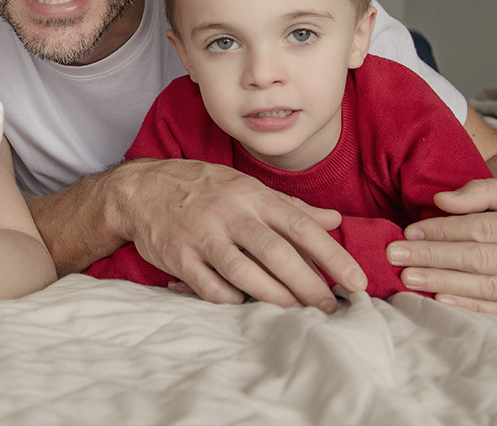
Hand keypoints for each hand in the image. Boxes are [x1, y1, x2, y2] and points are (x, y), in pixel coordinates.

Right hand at [120, 159, 366, 311]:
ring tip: (296, 310)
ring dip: (275, 297)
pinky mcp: (179, 257)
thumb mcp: (246, 186)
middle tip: (330, 307)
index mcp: (251, 195)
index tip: (355, 281)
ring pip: (245, 273)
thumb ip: (291, 206)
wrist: (141, 189)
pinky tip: (245, 302)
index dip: (332, 255)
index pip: (300, 225)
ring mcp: (202, 235)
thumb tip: (334, 220)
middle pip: (277, 253)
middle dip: (309, 284)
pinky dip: (232, 299)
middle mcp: (229, 213)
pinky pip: (211, 287)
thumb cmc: (201, 188)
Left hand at [388, 176, 496, 319]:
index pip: (483, 230)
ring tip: (409, 277)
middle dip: (433, 257)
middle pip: (480, 260)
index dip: (442, 231)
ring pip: (488, 288)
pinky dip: (469, 306)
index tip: (409, 232)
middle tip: (396, 255)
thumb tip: (441, 201)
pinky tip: (440, 298)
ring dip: (442, 283)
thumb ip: (484, 192)